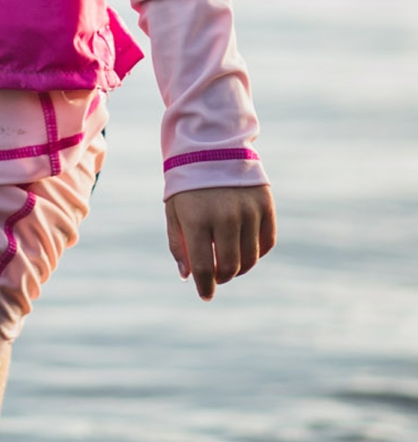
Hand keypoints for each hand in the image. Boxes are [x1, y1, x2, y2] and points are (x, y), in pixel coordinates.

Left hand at [165, 184, 275, 300]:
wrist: (211, 146)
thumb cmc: (186, 183)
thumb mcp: (174, 210)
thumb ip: (178, 243)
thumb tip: (188, 276)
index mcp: (197, 219)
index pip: (204, 266)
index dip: (205, 286)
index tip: (205, 295)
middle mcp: (225, 216)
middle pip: (230, 266)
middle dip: (222, 277)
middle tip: (216, 277)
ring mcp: (248, 211)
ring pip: (250, 258)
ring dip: (239, 268)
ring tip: (228, 264)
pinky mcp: (265, 205)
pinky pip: (267, 242)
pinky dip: (257, 252)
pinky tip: (245, 249)